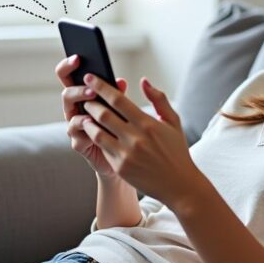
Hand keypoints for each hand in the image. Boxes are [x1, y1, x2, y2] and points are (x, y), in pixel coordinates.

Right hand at [55, 55, 128, 177]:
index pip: (70, 77)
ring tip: (92, 96)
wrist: (127, 160)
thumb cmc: (124, 130)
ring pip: (69, 111)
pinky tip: (91, 120)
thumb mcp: (123, 110)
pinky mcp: (79, 143)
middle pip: (66, 92)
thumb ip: (119, 96)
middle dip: (76, 84)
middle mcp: (76, 110)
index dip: (69, 66)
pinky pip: (76, 133)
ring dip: (79, 100)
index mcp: (84, 97)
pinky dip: (83, 125)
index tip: (78, 57)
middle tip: (89, 79)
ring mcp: (76, 127)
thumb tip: (121, 81)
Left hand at [79, 72, 200, 207]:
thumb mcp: (173, 122)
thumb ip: (159, 99)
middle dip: (90, 103)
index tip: (90, 77)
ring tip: (86, 115)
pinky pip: (102, 148)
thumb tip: (144, 81)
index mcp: (148, 123)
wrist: (179, 185)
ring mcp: (126, 154)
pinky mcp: (120, 167)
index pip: (118, 100)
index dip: (101, 87)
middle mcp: (135, 138)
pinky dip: (94, 137)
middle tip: (85, 96)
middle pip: (103, 114)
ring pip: (97, 132)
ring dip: (88, 121)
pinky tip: (92, 131)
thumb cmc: (176, 151)